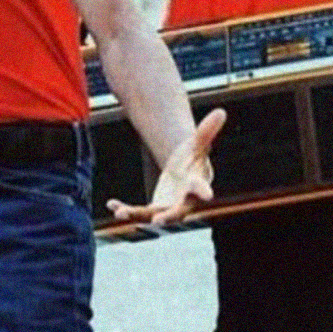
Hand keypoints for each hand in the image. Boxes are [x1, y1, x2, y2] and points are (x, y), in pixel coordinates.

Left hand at [106, 108, 226, 227]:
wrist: (184, 177)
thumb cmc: (193, 160)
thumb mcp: (197, 145)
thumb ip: (206, 131)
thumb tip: (221, 111)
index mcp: (196, 185)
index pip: (201, 188)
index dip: (203, 191)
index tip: (208, 195)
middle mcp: (183, 202)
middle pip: (177, 212)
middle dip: (169, 216)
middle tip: (158, 220)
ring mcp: (167, 209)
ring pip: (151, 216)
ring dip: (136, 215)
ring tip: (120, 213)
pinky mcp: (153, 211)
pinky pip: (138, 213)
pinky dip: (124, 210)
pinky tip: (111, 204)